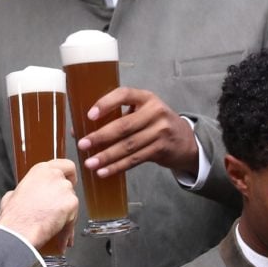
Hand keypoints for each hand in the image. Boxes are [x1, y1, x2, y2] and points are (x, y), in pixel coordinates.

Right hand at [0, 159, 77, 250]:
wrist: (19, 230)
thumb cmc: (15, 215)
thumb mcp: (12, 195)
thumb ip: (24, 190)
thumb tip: (23, 194)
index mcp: (41, 170)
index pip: (66, 165)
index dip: (69, 176)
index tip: (69, 182)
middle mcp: (55, 175)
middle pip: (69, 186)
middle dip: (65, 199)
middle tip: (58, 210)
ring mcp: (65, 189)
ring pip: (73, 202)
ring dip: (67, 214)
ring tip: (54, 227)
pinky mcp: (72, 203)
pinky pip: (74, 217)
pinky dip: (68, 228)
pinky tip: (59, 236)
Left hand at [76, 87, 197, 176]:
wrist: (186, 141)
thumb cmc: (154, 123)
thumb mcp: (143, 111)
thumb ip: (117, 115)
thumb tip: (80, 129)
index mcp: (146, 97)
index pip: (124, 95)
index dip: (106, 103)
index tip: (90, 115)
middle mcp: (155, 112)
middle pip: (124, 126)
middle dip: (100, 137)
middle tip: (82, 145)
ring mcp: (160, 131)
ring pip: (128, 146)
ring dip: (107, 156)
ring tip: (89, 163)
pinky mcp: (161, 149)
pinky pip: (135, 159)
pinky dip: (117, 166)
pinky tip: (104, 171)